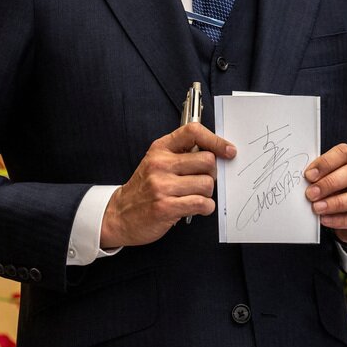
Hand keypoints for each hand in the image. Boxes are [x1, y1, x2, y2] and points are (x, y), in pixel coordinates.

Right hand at [100, 123, 235, 248]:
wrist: (118, 215)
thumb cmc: (144, 189)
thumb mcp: (157, 162)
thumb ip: (182, 154)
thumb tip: (218, 153)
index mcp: (160, 149)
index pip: (193, 132)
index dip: (216, 140)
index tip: (228, 151)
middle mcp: (160, 164)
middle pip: (207, 161)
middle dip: (212, 174)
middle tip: (202, 181)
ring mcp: (162, 186)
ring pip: (207, 184)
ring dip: (207, 193)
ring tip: (195, 196)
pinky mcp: (166, 207)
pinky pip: (202, 203)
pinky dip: (206, 207)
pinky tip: (197, 207)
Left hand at [304, 143, 346, 244]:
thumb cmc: (345, 196)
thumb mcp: (335, 184)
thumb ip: (323, 179)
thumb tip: (305, 182)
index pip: (345, 153)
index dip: (326, 162)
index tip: (309, 175)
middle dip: (330, 183)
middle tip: (311, 193)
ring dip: (337, 203)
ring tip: (318, 208)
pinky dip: (342, 220)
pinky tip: (326, 220)